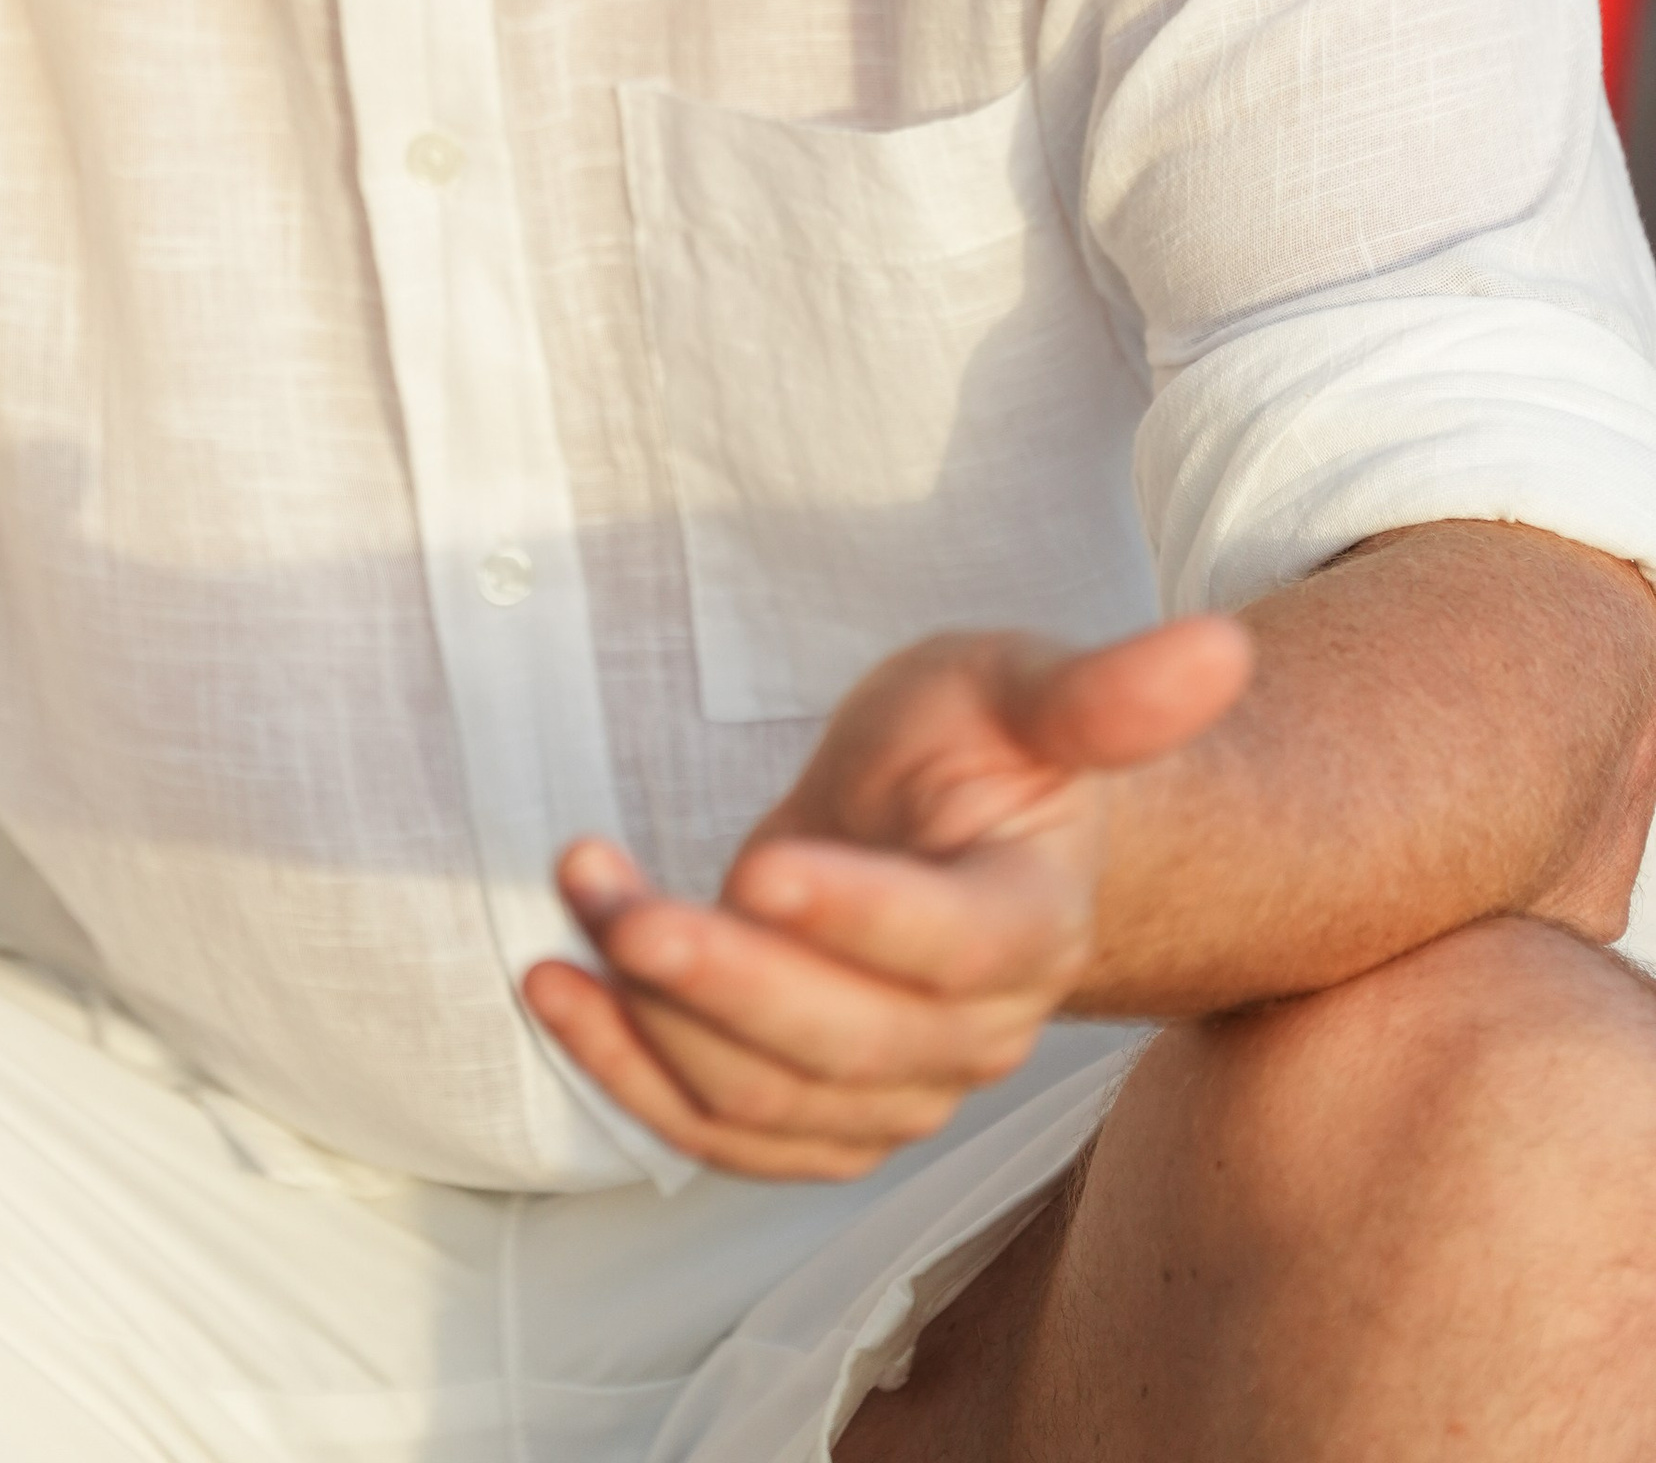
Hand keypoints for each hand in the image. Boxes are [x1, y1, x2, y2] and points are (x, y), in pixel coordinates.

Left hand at [522, 614, 1250, 1178]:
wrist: (962, 828)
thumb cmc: (987, 742)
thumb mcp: (1022, 686)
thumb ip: (1102, 693)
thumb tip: (1222, 647)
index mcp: (1030, 918)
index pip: (952, 944)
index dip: (860, 917)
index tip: (760, 862)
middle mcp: (973, 1031)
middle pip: (844, 1046)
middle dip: (718, 980)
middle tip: (617, 902)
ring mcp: (896, 1090)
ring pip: (768, 1100)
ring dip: (651, 1018)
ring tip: (579, 898)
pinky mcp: (820, 1115)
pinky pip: (724, 1135)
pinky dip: (632, 1078)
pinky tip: (560, 991)